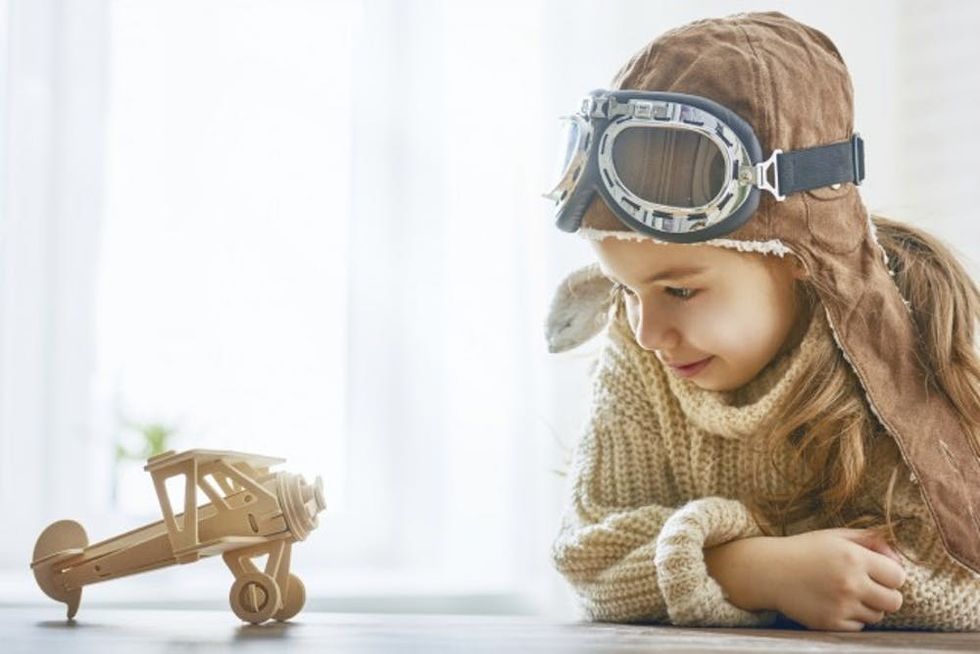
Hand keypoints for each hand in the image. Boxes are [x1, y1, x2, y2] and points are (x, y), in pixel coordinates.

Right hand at [769, 528, 906, 630]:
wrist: (768, 571)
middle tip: (868, 586)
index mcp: (854, 557)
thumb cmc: (805, 550)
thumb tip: (899, 559)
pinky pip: (859, 627)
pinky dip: (852, 617)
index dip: (891, 574)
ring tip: (847, 593)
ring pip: (878, 615)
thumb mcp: (836, 536)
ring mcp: (840, 606)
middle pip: (895, 601)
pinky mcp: (830, 623)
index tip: (878, 572)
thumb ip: (871, 541)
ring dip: (868, 606)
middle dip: (886, 594)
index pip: (898, 576)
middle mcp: (850, 583)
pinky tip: (834, 603)